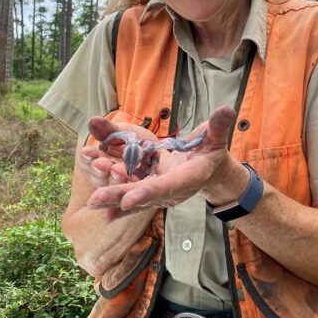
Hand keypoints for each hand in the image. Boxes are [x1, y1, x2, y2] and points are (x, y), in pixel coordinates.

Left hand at [86, 105, 235, 220]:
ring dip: (111, 191)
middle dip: (118, 195)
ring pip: (133, 191)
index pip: (167, 185)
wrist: (209, 171)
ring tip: (90, 199)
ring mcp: (158, 190)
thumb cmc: (213, 152)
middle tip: (96, 199)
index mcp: (188, 178)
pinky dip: (114, 196)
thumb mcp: (217, 137)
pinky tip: (97, 207)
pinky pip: (130, 188)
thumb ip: (218, 126)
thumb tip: (227, 109)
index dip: (148, 192)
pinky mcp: (150, 185)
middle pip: (142, 193)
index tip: (128, 198)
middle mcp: (171, 190)